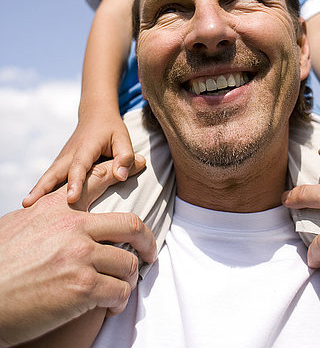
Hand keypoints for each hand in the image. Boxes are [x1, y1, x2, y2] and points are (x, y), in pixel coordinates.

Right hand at [0, 158, 156, 346]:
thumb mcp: (17, 226)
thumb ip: (44, 215)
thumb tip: (56, 209)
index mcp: (57, 208)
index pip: (98, 178)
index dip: (121, 169)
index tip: (136, 165)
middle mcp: (73, 227)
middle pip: (131, 225)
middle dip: (146, 240)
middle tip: (150, 251)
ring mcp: (80, 256)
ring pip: (129, 263)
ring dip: (129, 279)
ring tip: (122, 288)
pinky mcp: (83, 288)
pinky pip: (119, 291)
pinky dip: (119, 301)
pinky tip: (109, 307)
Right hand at [23, 112, 135, 205]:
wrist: (96, 114)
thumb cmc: (111, 128)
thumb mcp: (123, 138)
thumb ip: (125, 157)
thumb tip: (122, 176)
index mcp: (86, 147)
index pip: (79, 165)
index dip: (75, 182)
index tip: (71, 198)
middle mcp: (70, 153)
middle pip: (55, 171)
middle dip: (43, 188)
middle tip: (30, 204)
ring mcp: (63, 158)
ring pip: (49, 175)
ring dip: (37, 190)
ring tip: (26, 206)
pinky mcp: (60, 163)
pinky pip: (50, 177)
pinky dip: (40, 188)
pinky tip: (33, 203)